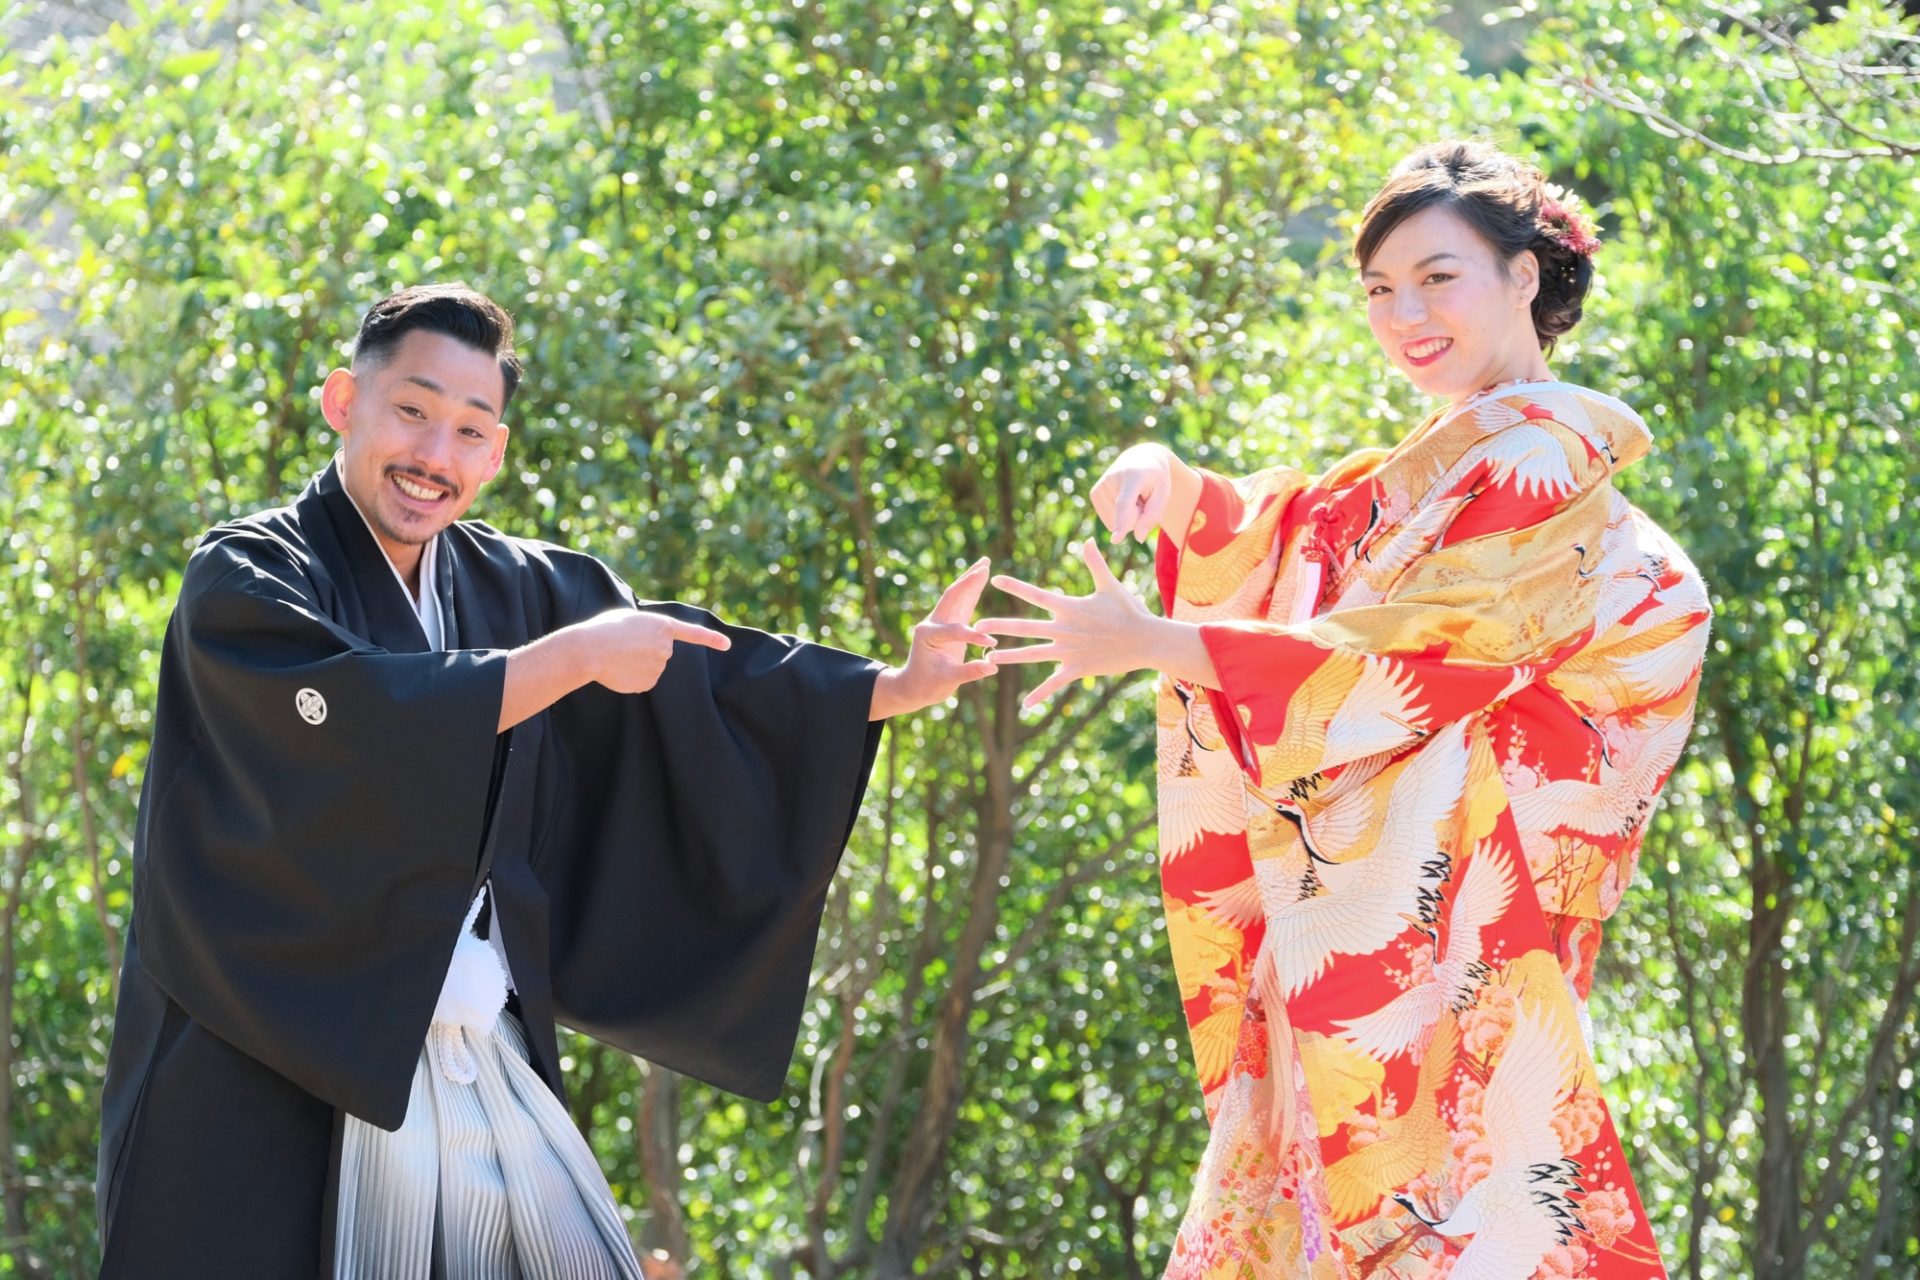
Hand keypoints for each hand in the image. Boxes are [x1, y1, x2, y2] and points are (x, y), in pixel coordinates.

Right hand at [575, 608, 731, 694]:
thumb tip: (647, 648)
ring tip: (617, 656)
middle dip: (645, 651)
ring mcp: (659, 667)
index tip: (727, 644)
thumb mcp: (630, 619)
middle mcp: (666, 648)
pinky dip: (631, 677)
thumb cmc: (605, 629)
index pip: (693, 633)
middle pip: (661, 652)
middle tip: (623, 645)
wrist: (591, 650)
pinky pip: (641, 680)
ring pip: (650, 667)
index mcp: (663, 626)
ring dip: (636, 664)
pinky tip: (618, 670)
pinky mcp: (648, 683)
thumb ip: (647, 630)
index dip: (711, 639)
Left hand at [869, 557, 999, 718]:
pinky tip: (981, 580)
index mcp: (927, 635)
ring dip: (971, 580)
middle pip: (952, 596)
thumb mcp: (947, 682)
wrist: (913, 686)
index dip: (973, 636)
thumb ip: (969, 672)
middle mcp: (932, 623)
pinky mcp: (948, 625)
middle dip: (968, 580)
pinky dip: (972, 591)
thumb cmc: (926, 686)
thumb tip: (993, 667)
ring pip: (957, 596)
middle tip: (985, 564)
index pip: (954, 631)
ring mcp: (940, 622)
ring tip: (986, 564)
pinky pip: (962, 604)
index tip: (991, 643)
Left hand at [983, 541, 1166, 710]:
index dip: (1015, 586)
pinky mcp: (1077, 668)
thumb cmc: (1129, 611)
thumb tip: (1088, 540)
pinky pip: (1054, 683)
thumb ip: (1095, 563)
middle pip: (1026, 627)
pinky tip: (1026, 705)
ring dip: (1011, 656)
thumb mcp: (1110, 585)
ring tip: (989, 657)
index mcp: (1069, 608)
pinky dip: (1040, 694)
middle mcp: (1064, 629)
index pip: (1036, 595)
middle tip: (977, 626)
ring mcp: (1069, 650)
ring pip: (1033, 654)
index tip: (995, 579)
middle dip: (1000, 626)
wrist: (1145, 640)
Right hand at [1090, 443, 1200, 545]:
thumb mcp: (1163, 494)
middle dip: (1137, 514)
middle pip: (1124, 517)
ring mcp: (1101, 485)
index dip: (1122, 522)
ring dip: (1128, 514)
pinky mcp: (1094, 493)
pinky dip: (1119, 515)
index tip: (1115, 540)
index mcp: (1133, 475)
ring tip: (1133, 495)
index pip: (1125, 504)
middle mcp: (1112, 478)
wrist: (1140, 459)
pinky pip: (1109, 521)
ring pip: (1116, 521)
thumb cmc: (1155, 479)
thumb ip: (1152, 516)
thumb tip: (1137, 538)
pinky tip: (1123, 498)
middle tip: (1142, 496)